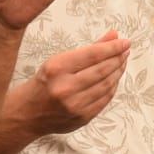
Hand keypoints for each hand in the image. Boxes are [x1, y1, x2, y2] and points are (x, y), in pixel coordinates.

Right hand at [11, 31, 131, 137]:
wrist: (27, 113)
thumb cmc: (45, 82)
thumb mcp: (59, 61)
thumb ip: (89, 49)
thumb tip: (114, 35)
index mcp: (56, 68)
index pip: (92, 55)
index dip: (112, 47)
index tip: (125, 41)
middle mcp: (65, 88)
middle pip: (102, 70)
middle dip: (118, 58)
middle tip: (126, 50)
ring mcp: (74, 105)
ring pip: (106, 85)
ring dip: (118, 72)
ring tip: (122, 62)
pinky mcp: (82, 118)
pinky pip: (105, 99)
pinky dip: (113, 86)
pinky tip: (115, 78)